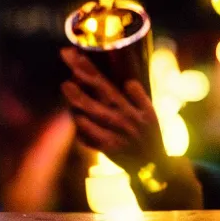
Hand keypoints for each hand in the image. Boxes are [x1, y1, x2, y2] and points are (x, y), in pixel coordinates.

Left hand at [60, 47, 202, 209]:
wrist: (154, 167)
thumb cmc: (150, 137)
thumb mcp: (150, 113)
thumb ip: (139, 96)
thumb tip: (128, 81)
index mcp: (128, 106)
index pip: (104, 82)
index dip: (88, 68)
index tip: (74, 53)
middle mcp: (120, 117)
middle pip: (95, 94)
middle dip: (79, 77)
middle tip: (65, 63)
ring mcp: (113, 133)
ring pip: (90, 115)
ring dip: (77, 101)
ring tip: (66, 86)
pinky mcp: (108, 149)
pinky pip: (90, 137)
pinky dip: (81, 128)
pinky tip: (75, 117)